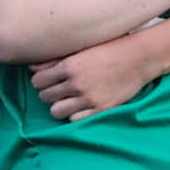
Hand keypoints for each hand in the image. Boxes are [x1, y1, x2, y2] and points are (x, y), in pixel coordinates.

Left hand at [32, 37, 156, 120]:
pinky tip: (79, 106)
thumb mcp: (81, 49)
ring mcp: (88, 98)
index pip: (38, 81)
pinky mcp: (100, 109)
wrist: (138, 58)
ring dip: (58, 106)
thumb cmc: (109, 48)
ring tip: (66, 100)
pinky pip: (74, 120)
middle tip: (56, 89)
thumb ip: (55, 59)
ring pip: (55, 112)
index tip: (46, 80)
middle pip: (45, 97)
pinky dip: (74, 114)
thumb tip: (31, 68)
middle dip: (48, 93)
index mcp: (69, 66)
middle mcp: (77, 83)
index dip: (39, 81)